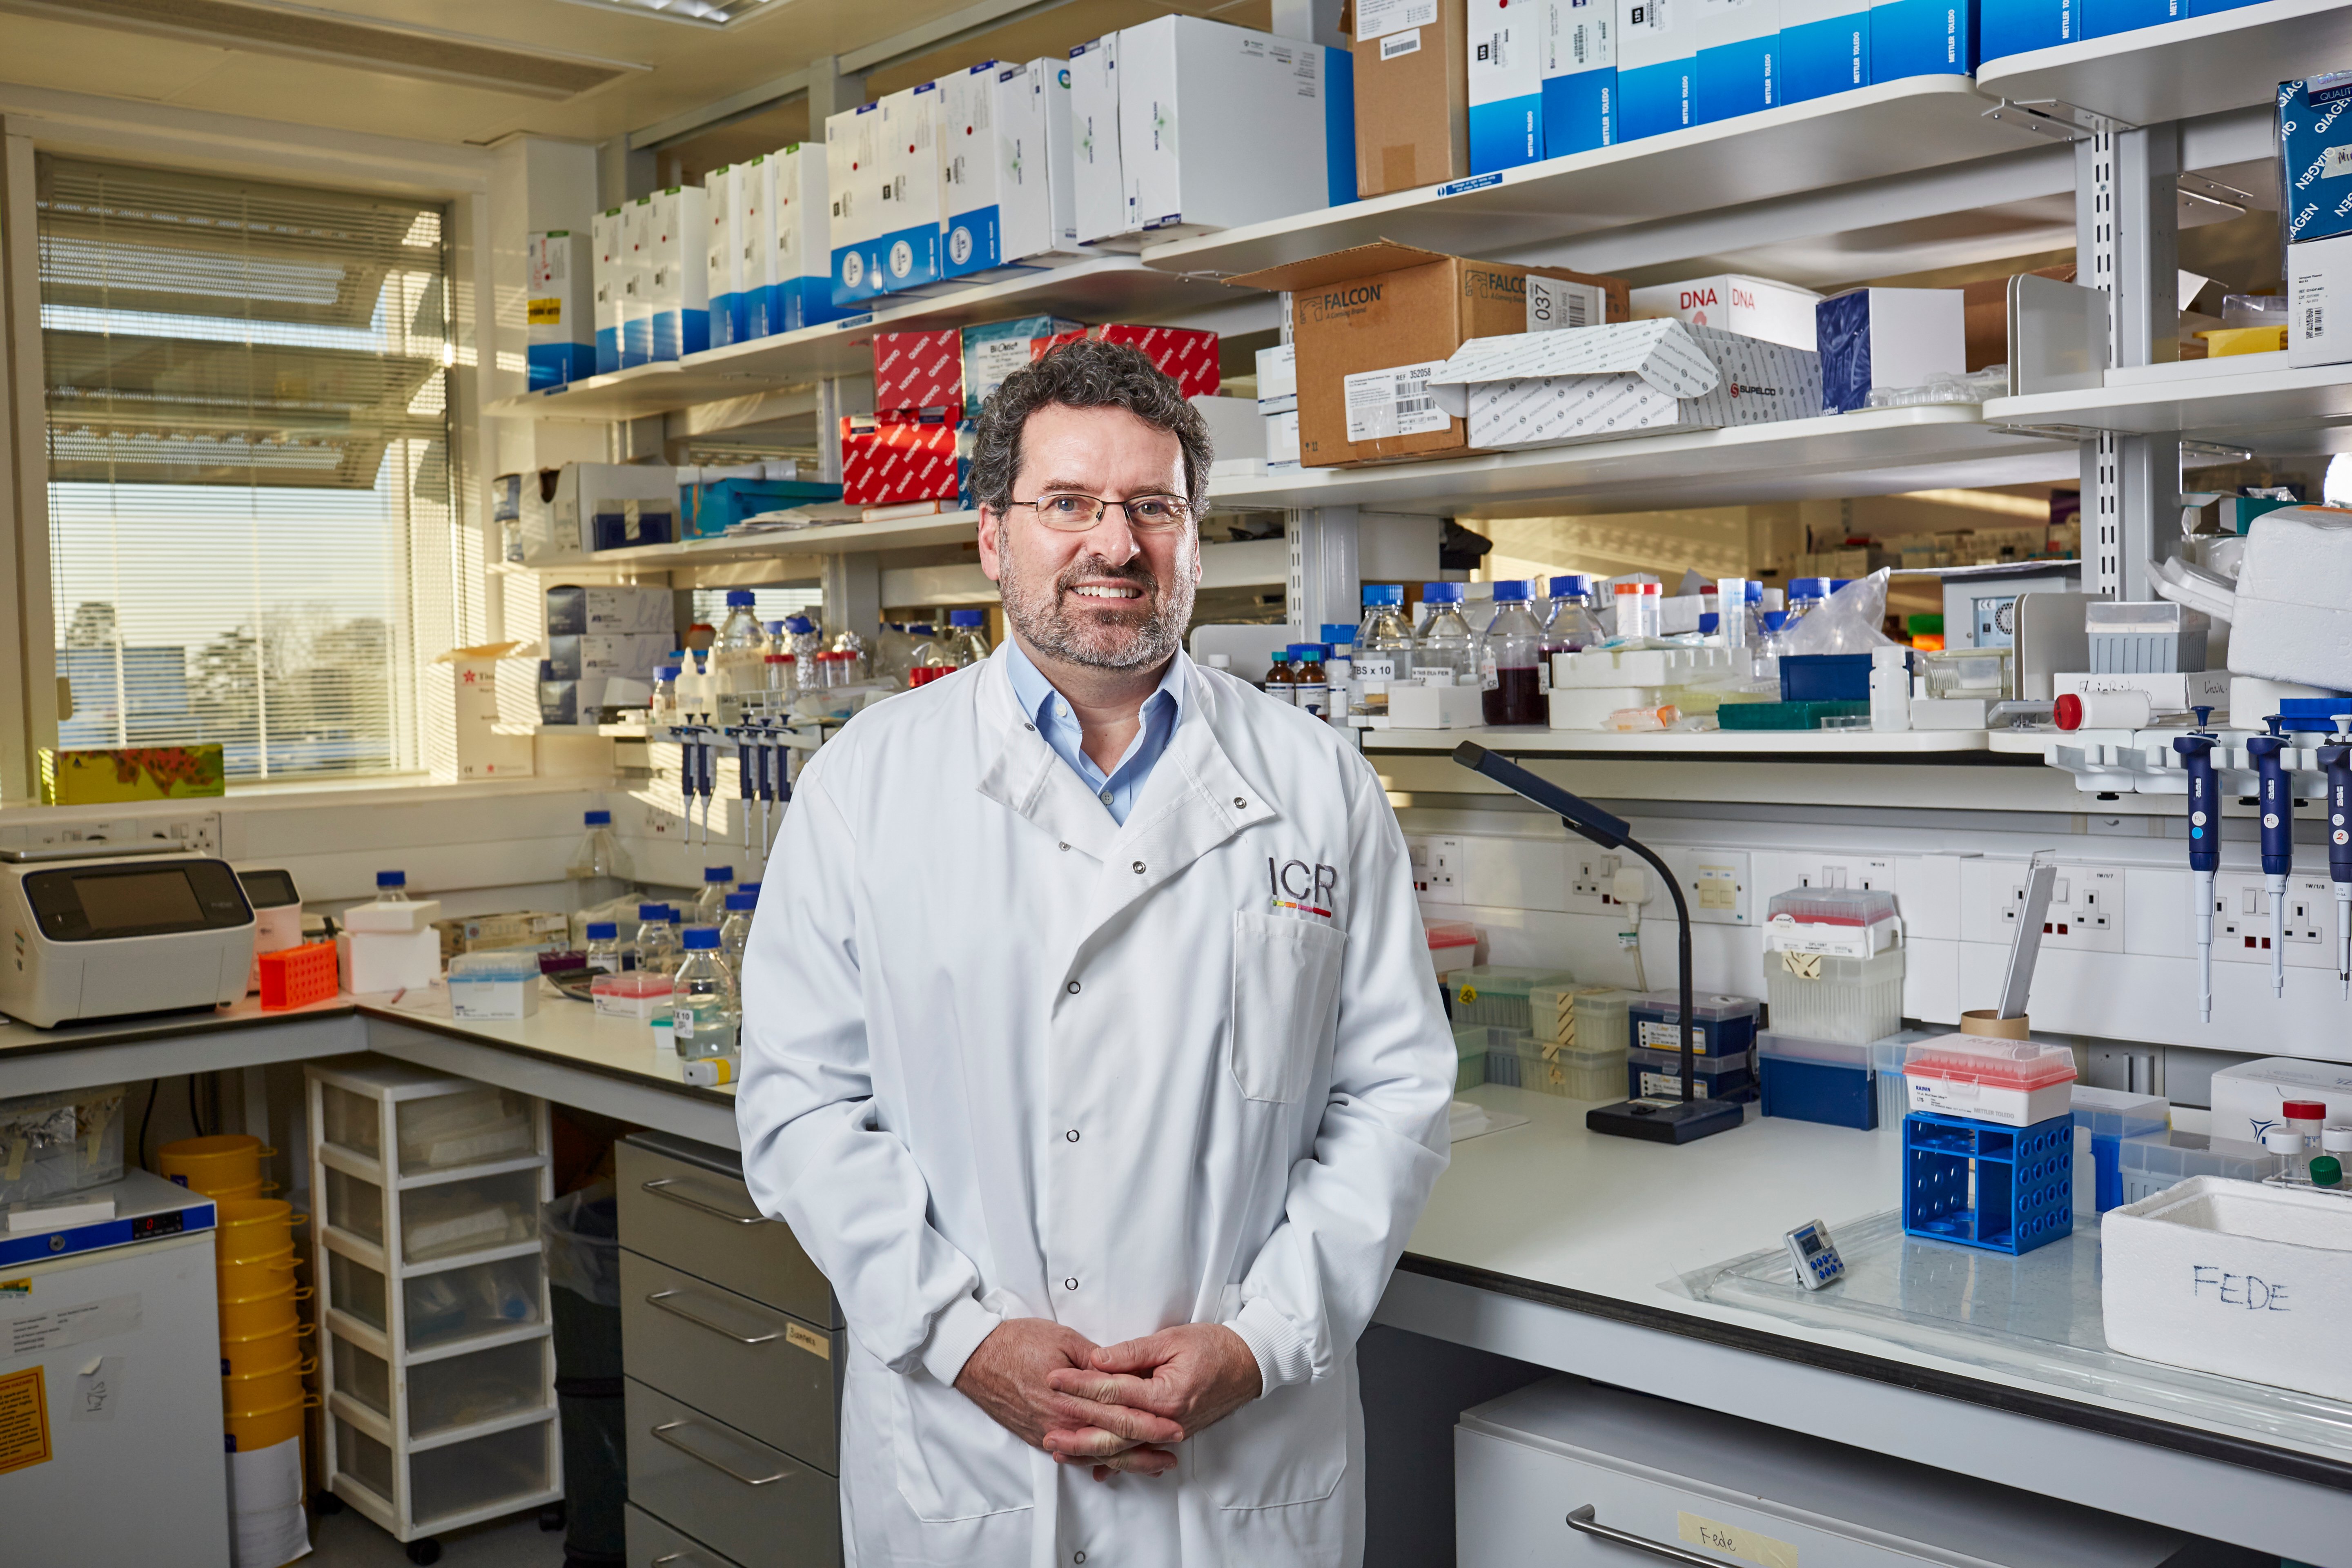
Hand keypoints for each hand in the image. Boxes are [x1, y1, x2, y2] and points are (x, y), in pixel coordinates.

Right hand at [954, 1318, 1183, 1466]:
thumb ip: (1096, 1362)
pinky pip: (1073, 1456)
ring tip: (1153, 1465)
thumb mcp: (1064, 1340)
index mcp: (1071, 1398)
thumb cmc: (1018, 1342)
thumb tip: (1123, 1374)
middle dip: (1146, 1448)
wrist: (976, 1358)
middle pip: (1111, 1442)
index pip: (1119, 1416)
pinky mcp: (1037, 1436)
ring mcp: (1048, 1433)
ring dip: (1126, 1461)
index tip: (1174, 1427)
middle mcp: (1061, 1423)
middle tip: (1173, 1451)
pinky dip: (1096, 1462)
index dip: (1150, 1424)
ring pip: (1095, 1454)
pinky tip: (1111, 1466)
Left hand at [1044, 1323, 1261, 1480]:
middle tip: (1047, 1425)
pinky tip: (1096, 1468)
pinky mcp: (1173, 1435)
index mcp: (1166, 1394)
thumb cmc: (1214, 1346)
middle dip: (1077, 1428)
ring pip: (1124, 1448)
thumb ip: (1132, 1352)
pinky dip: (1118, 1462)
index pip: (1114, 1392)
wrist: (1249, 1364)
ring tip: (1060, 1449)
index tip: (1055, 1379)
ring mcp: (1171, 1432)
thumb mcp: (1172, 1339)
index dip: (1081, 1385)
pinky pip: (1141, 1453)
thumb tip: (1097, 1359)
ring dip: (1090, 1450)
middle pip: (1114, 1430)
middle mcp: (1168, 1421)